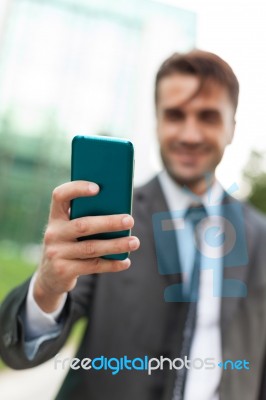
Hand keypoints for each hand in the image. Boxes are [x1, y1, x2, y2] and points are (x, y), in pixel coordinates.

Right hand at [34, 181, 139, 312]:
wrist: (50, 276)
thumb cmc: (69, 244)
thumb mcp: (70, 229)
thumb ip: (86, 218)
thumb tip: (120, 212)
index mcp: (56, 217)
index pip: (60, 195)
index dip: (77, 189)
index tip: (97, 188)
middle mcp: (53, 233)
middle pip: (83, 225)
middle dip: (109, 222)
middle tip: (129, 220)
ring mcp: (56, 252)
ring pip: (91, 247)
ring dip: (116, 245)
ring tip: (134, 242)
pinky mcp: (63, 270)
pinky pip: (93, 266)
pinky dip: (111, 264)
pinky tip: (125, 261)